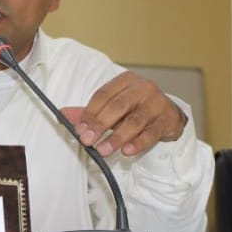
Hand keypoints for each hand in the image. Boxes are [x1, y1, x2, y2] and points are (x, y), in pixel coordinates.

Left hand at [62, 71, 187, 156]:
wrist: (169, 114)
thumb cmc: (136, 108)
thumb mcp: (112, 107)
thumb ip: (89, 112)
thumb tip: (62, 115)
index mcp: (125, 81)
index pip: (103, 95)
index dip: (90, 112)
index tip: (79, 128)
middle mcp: (142, 88)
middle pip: (118, 106)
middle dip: (100, 125)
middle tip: (87, 140)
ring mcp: (157, 103)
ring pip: (134, 121)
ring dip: (117, 137)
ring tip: (103, 150)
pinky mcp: (167, 120)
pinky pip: (151, 133)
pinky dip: (138, 143)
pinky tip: (127, 151)